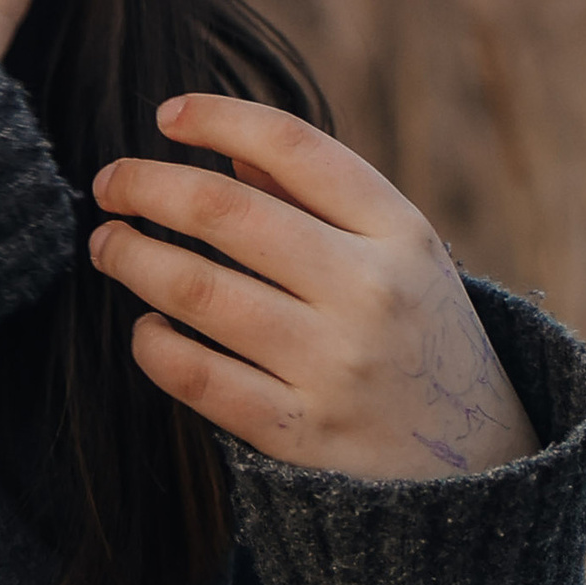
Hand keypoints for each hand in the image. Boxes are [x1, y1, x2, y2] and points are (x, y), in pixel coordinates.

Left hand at [87, 95, 539, 479]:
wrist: (477, 468)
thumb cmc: (419, 338)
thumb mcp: (402, 255)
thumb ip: (320, 197)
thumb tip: (224, 148)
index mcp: (401, 233)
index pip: (294, 145)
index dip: (217, 118)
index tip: (166, 116)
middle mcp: (372, 293)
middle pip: (226, 210)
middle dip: (146, 187)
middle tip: (107, 184)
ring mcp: (336, 366)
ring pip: (196, 290)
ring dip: (131, 257)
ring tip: (108, 247)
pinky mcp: (300, 434)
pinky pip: (195, 376)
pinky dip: (152, 343)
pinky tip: (146, 328)